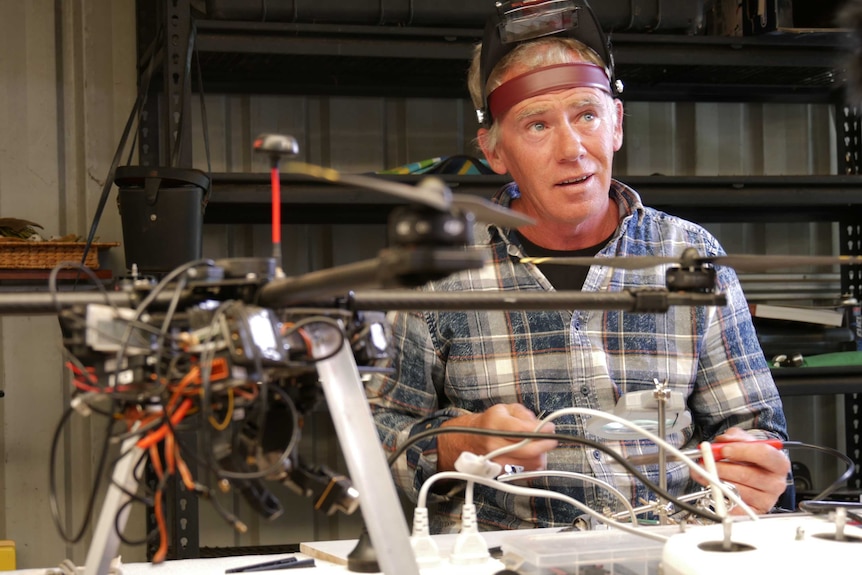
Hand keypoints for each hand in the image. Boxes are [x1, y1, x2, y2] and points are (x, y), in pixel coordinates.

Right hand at [437, 404, 556, 472]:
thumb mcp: (507, 410)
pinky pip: (525, 474)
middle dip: (545, 445)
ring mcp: (496, 462)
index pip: (522, 431)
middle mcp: (494, 445)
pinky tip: (531, 458)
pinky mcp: (500, 474)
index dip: (541, 431)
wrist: (469, 439)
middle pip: (528, 451)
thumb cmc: (491, 423)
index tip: (550, 428)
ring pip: (529, 465)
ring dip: (540, 456)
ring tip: (538, 447)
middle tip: (551, 440)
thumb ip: (525, 416)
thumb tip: (543, 427)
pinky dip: (533, 466)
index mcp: (495, 424)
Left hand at [691, 427, 790, 514]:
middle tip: (705, 462)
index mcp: (779, 462)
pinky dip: (720, 497)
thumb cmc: (751, 458)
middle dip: (721, 467)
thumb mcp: (745, 441)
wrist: (755, 474)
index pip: (764, 454)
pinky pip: (734, 506)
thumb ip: (735, 437)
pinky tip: (713, 488)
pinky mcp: (755, 512)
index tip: (723, 449)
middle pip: (747, 475)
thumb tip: (722, 441)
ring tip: (704, 474)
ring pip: (737, 490)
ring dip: (716, 481)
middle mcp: (776, 483)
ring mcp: (767, 499)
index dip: (741, 451)